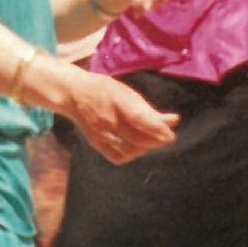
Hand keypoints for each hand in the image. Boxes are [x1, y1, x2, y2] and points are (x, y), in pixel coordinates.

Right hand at [52, 64, 177, 162]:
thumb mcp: (126, 92)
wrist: (73, 93)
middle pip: (137, 138)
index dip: (157, 129)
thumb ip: (148, 109)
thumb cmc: (104, 90)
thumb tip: (174, 120)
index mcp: (116, 101)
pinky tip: (136, 147)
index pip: (139, 119)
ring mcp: (101, 133)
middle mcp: (108, 119)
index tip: (170, 134)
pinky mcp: (96, 142)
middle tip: (167, 137)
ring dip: (145, 147)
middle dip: (156, 140)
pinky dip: (131, 155)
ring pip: (130, 150)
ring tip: (152, 140)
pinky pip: (118, 157)